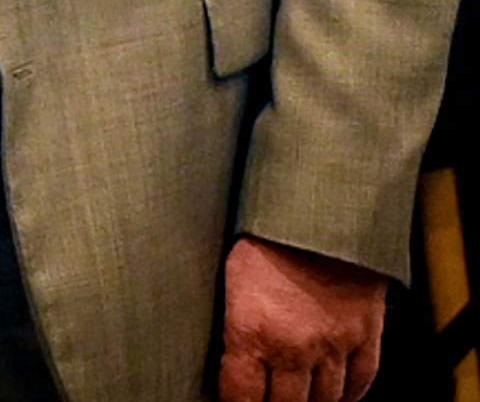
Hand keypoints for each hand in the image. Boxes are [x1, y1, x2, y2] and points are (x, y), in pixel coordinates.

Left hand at [218, 235, 385, 401]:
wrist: (320, 202)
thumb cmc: (263, 225)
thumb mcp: (227, 267)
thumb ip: (228, 313)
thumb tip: (218, 342)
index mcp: (252, 330)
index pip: (241, 396)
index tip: (231, 400)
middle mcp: (295, 346)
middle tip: (263, 397)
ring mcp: (335, 344)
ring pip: (324, 400)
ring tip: (296, 397)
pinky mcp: (366, 334)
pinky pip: (361, 383)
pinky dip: (348, 394)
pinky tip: (334, 394)